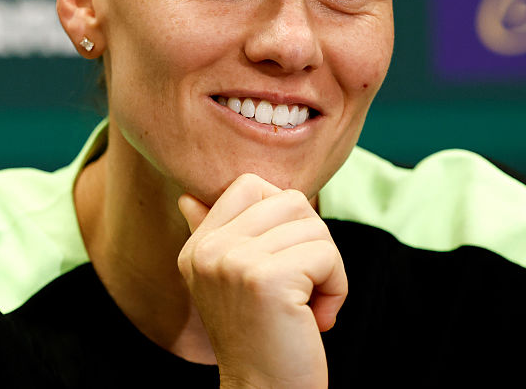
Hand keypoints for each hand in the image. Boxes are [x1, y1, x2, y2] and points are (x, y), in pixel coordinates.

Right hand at [177, 174, 347, 388]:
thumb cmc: (261, 340)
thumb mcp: (228, 283)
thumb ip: (215, 236)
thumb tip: (189, 197)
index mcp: (198, 247)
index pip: (250, 185)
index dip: (285, 217)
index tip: (282, 267)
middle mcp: (208, 250)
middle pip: (290, 200)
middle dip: (313, 244)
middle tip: (303, 290)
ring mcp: (233, 262)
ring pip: (314, 226)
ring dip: (329, 270)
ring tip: (307, 308)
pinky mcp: (266, 279)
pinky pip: (326, 255)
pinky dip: (337, 288)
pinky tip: (317, 320)